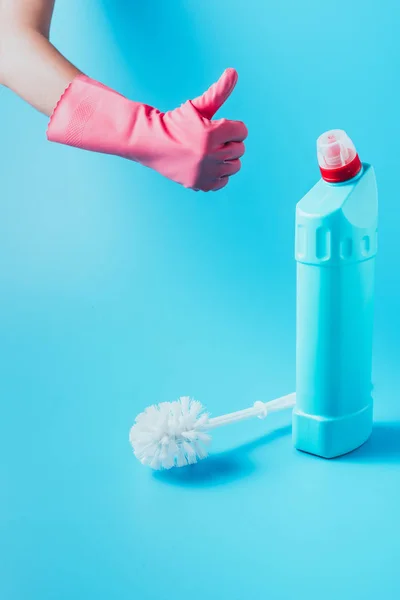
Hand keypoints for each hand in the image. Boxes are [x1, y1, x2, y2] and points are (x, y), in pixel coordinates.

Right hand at [47, 69, 247, 191]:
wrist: (152, 144)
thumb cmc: (176, 122)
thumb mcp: (197, 106)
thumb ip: (218, 91)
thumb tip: (234, 71)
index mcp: (211, 133)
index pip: (242, 131)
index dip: (232, 127)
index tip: (218, 127)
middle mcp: (210, 155)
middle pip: (240, 149)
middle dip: (229, 142)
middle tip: (212, 140)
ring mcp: (206, 172)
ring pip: (235, 166)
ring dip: (226, 158)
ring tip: (210, 152)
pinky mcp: (201, 184)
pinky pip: (224, 181)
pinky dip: (218, 174)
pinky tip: (206, 165)